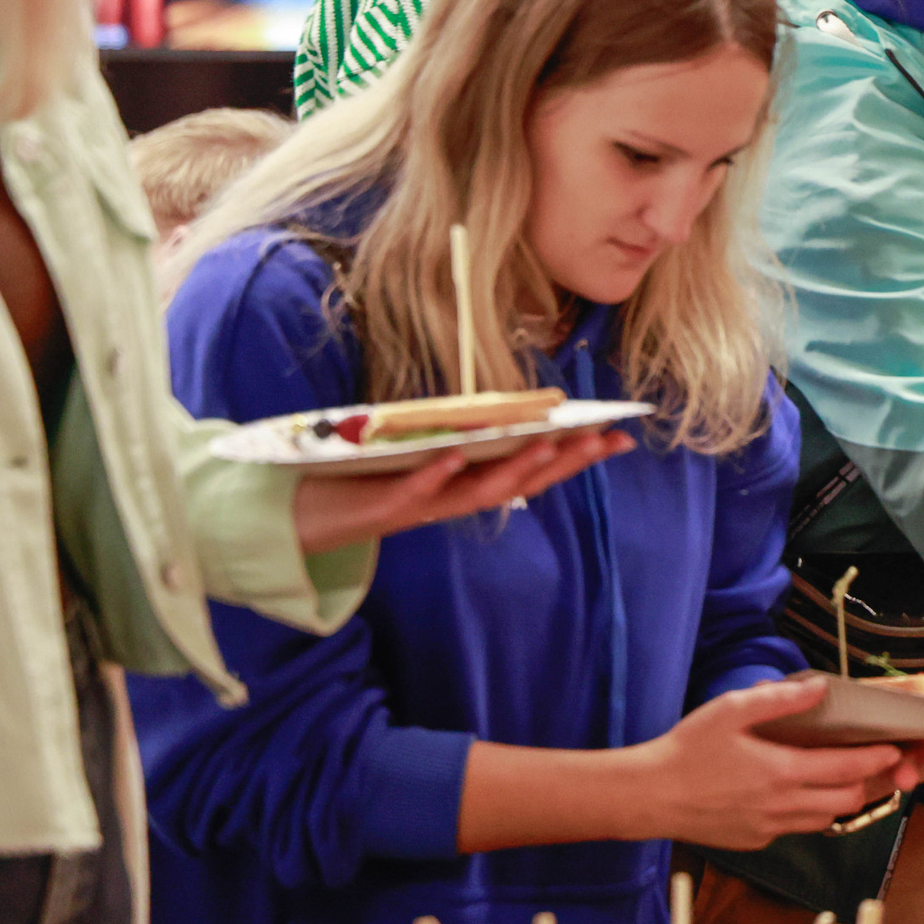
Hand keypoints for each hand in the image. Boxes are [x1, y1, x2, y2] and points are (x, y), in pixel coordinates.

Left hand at [291, 430, 632, 555]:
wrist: (303, 516)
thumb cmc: (365, 480)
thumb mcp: (423, 453)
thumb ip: (461, 438)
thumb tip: (506, 406)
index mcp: (468, 484)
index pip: (535, 469)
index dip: (578, 456)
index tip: (620, 435)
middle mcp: (454, 499)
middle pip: (520, 481)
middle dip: (565, 460)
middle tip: (604, 439)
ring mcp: (423, 505)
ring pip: (479, 491)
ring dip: (516, 469)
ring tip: (549, 441)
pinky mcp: (384, 507)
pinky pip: (415, 491)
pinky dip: (437, 475)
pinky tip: (457, 455)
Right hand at [625, 677, 915, 847]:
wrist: (649, 797)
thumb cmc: (687, 749)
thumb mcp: (730, 710)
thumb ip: (780, 699)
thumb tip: (821, 687)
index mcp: (780, 773)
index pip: (847, 770)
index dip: (877, 760)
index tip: (895, 748)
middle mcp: (781, 807)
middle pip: (846, 801)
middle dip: (867, 782)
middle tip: (874, 761)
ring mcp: (769, 829)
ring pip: (825, 820)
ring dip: (840, 799)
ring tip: (842, 775)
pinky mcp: (755, 841)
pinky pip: (796, 829)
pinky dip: (809, 811)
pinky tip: (799, 792)